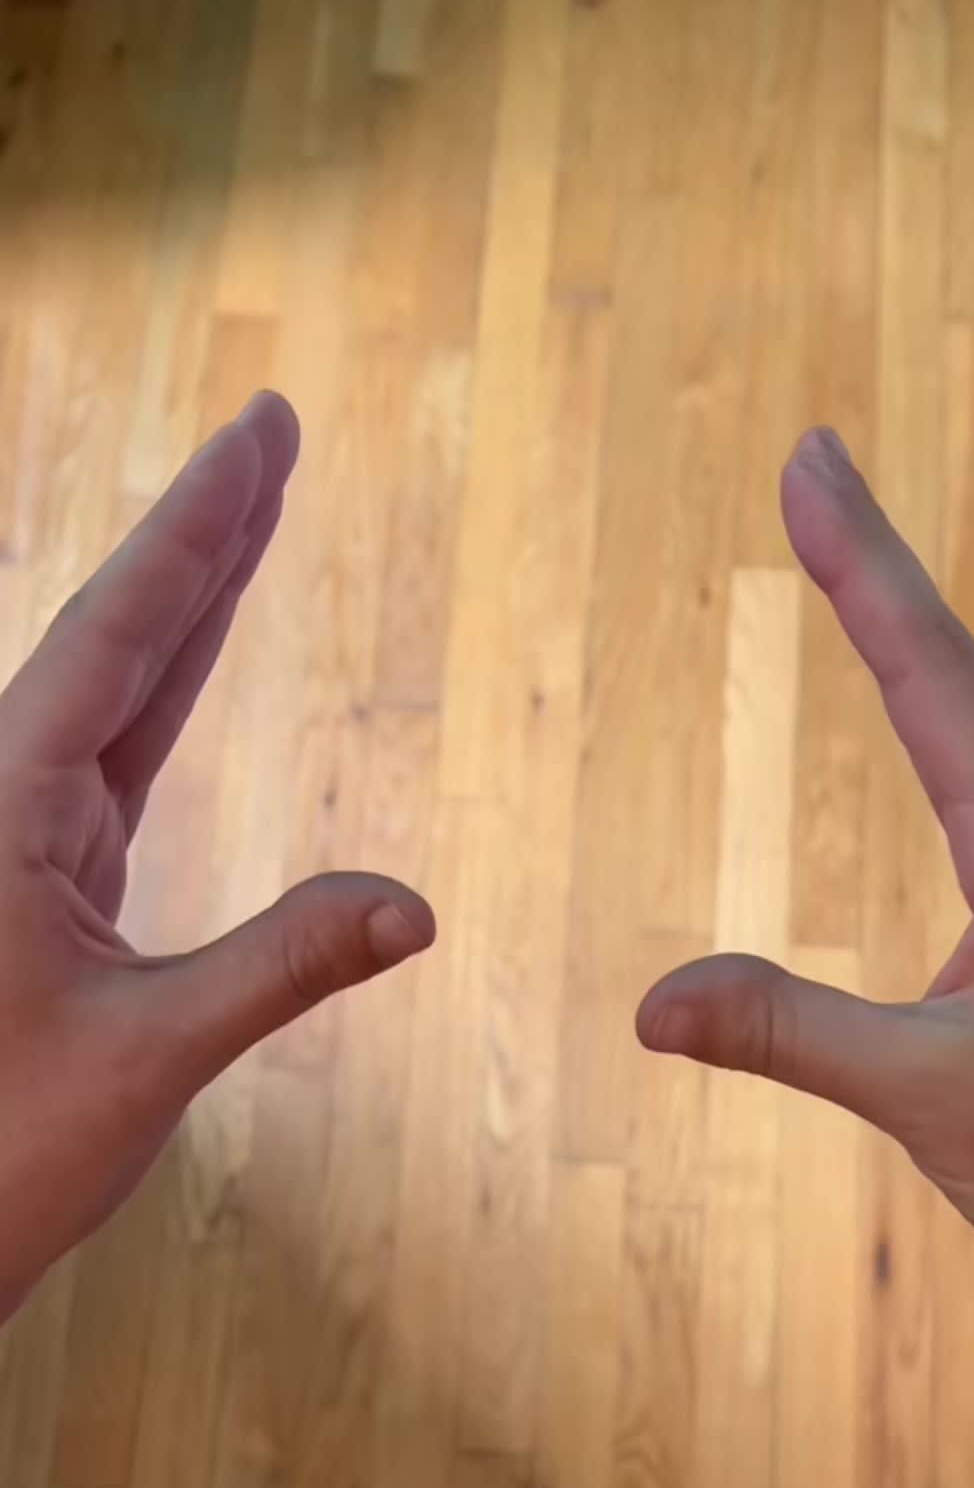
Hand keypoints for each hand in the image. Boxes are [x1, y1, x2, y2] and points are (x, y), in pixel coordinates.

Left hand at [0, 393, 433, 1318]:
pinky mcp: (41, 871)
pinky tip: (194, 652)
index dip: (197, 527)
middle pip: (119, 632)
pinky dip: (168, 684)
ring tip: (254, 509)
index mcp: (8, 805)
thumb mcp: (150, 1055)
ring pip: (116, 684)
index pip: (121, 633)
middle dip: (202, 532)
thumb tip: (418, 906)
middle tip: (271, 432)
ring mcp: (22, 828)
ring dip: (189, 598)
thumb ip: (283, 966)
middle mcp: (7, 793)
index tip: (260, 434)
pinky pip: (115, 748)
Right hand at [638, 427, 973, 1294]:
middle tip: (816, 459)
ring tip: (848, 545)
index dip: (865, 564)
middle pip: (956, 661)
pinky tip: (920, 704)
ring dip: (909, 620)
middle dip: (877, 558)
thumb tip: (649, 1002)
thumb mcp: (936, 1098)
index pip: (933, 673)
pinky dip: (933, 703)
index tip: (812, 462)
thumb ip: (794, 1034)